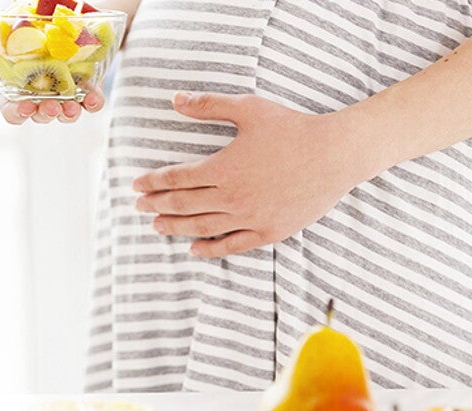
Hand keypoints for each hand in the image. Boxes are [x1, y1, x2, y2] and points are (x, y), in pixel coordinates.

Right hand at [0, 23, 104, 124]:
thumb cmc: (25, 27)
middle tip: (50, 107)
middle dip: (45, 113)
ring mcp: (64, 94)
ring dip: (68, 114)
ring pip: (65, 114)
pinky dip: (93, 103)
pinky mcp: (86, 88)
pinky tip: (93, 99)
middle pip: (40, 115)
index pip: (12, 111)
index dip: (16, 113)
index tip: (23, 108)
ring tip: (71, 107)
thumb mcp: (1, 28)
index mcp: (15, 87)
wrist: (61, 15)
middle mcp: (39, 95)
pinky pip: (91, 102)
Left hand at [133, 92, 382, 257]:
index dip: (153, 182)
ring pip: (202, 227)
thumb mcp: (249, 109)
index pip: (176, 179)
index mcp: (223, 168)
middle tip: (139, 207)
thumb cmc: (292, 129)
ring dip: (175, 227)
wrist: (334, 155)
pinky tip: (193, 250)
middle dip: (157, 205)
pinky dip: (210, 249)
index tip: (137, 185)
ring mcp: (250, 218)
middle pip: (183, 205)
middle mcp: (231, 197)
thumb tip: (174, 100)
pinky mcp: (268, 232)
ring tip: (156, 227)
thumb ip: (209, 106)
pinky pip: (232, 245)